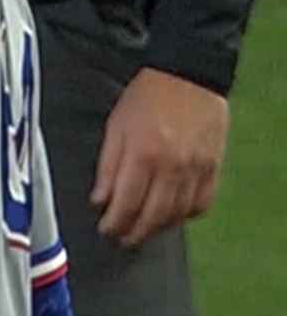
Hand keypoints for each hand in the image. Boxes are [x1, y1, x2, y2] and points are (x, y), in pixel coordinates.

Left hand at [91, 67, 228, 248]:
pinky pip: (202, 203)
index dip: (114, 223)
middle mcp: (172, 167)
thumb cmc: (145, 98)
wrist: (188, 76)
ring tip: (144, 230)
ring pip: (178, 214)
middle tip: (122, 239)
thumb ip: (107, 166)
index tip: (106, 230)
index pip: (126, 204)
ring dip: (159, 228)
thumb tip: (100, 201)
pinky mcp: (214, 168)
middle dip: (134, 232)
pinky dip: (186, 215)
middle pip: (153, 215)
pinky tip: (173, 215)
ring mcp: (197, 169)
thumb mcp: (115, 126)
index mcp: (142, 155)